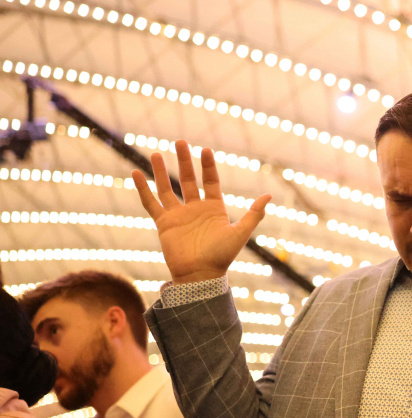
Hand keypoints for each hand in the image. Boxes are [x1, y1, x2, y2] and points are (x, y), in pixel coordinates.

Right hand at [133, 140, 270, 283]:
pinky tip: (135, 173)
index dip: (207, 166)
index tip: (205, 150)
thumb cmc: (222, 256)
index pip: (210, 181)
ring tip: (156, 153)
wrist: (200, 275)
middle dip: (184, 161)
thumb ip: (254, 214)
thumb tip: (269, 196)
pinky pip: (150, 203)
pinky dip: (142, 188)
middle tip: (180, 142)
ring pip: (167, 188)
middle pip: (188, 180)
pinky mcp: (163, 223)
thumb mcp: (241, 233)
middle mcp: (195, 209)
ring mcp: (178, 215)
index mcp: (214, 209)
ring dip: (161, 171)